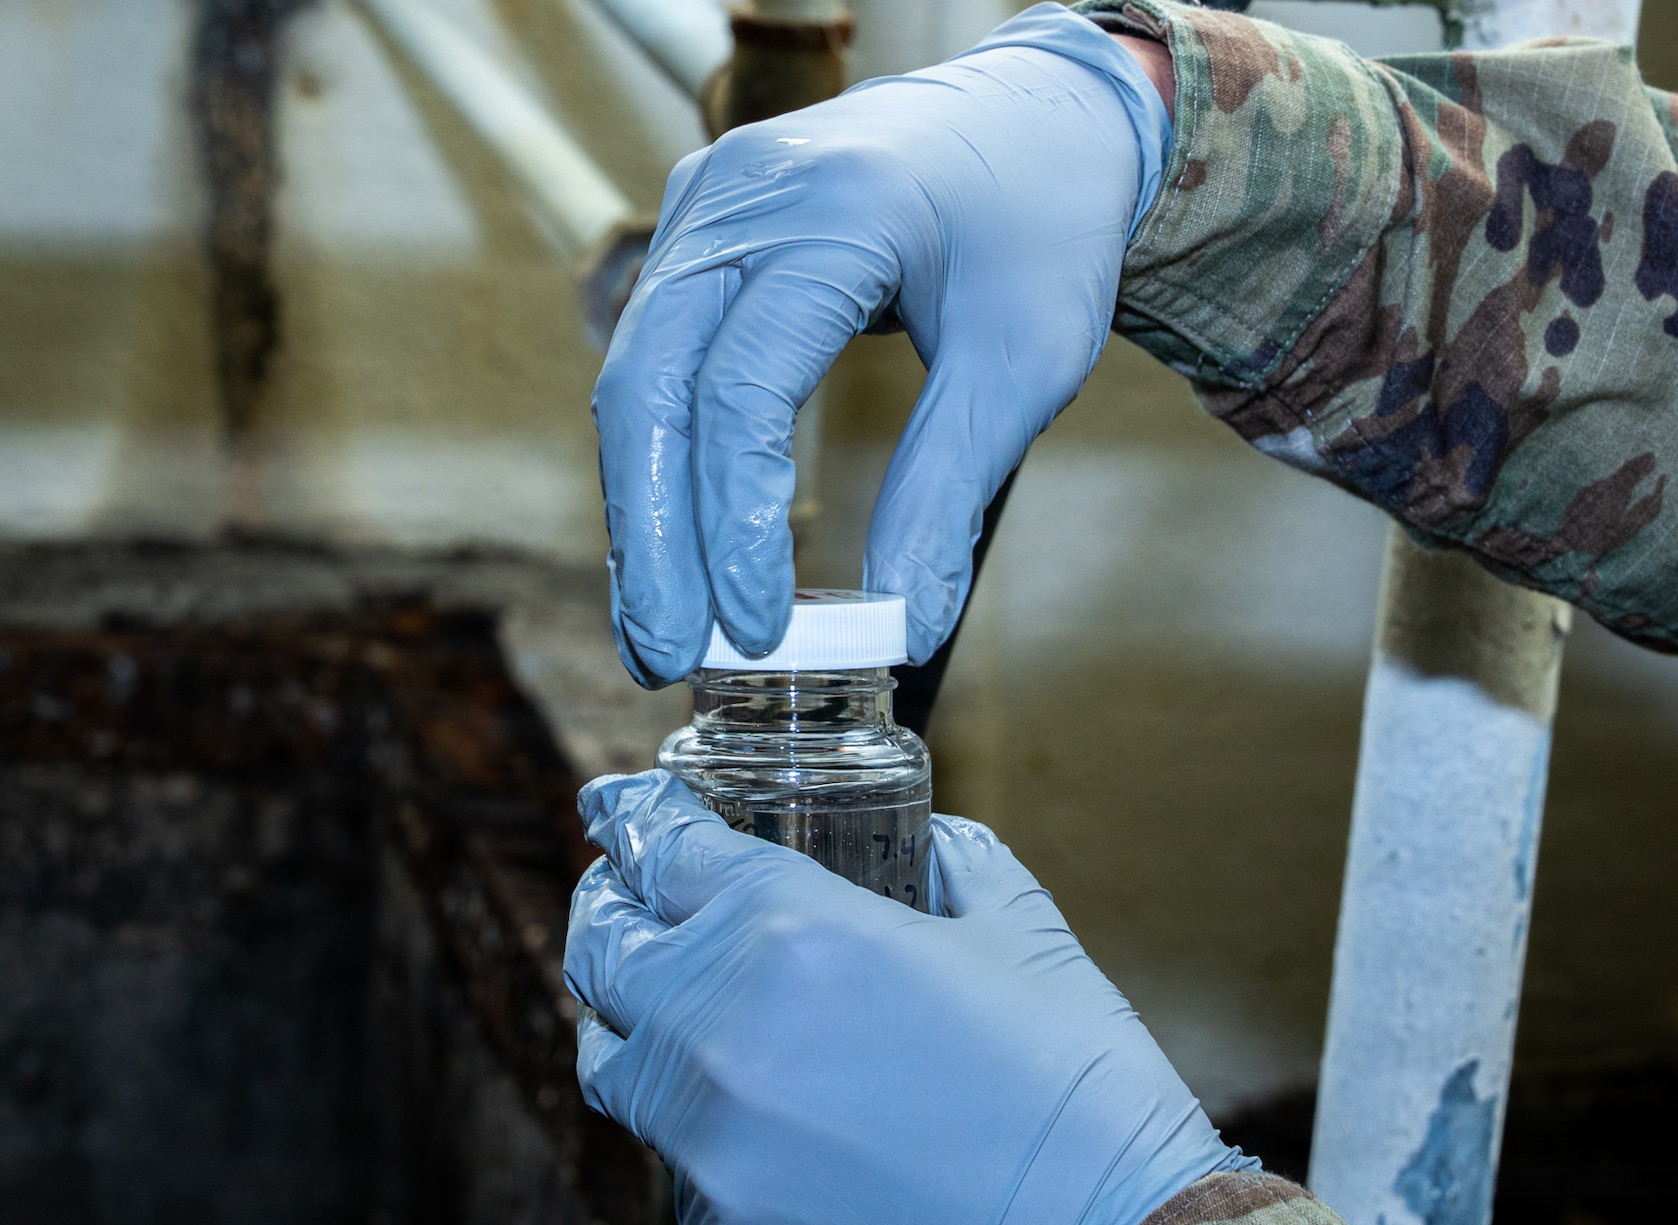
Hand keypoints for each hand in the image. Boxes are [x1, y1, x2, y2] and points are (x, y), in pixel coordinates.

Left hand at [566, 771, 1252, 1224]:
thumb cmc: (1078, 1094)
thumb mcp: (1022, 936)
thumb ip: (954, 867)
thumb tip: (926, 849)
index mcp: (790, 932)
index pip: (663, 849)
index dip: (635, 820)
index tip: (615, 811)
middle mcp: (718, 1034)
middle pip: (602, 954)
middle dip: (610, 917)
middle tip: (627, 908)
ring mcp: (707, 1153)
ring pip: (618, 1070)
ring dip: (641, 1033)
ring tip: (693, 1029)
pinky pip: (685, 1182)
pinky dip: (717, 1154)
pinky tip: (792, 1155)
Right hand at [592, 4, 1169, 685]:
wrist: (1037, 114)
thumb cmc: (1042, 224)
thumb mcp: (1024, 360)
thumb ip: (949, 488)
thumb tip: (903, 624)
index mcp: (835, 211)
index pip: (741, 391)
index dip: (737, 525)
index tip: (758, 630)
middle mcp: (744, 193)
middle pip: (650, 385)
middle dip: (653, 537)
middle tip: (666, 657)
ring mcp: (707, 200)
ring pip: (635, 375)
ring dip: (641, 510)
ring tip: (658, 630)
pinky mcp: (700, 226)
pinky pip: (654, 353)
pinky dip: (660, 457)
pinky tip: (670, 548)